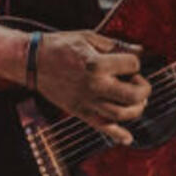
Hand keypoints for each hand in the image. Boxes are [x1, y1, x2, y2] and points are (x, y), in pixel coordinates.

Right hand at [34, 30, 150, 144]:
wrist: (31, 61)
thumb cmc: (59, 46)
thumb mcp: (89, 38)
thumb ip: (117, 45)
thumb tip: (140, 50)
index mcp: (97, 64)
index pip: (133, 66)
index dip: (136, 62)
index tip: (130, 61)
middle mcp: (94, 85)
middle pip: (133, 95)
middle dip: (144, 90)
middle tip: (141, 84)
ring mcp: (86, 101)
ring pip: (122, 114)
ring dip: (136, 109)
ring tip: (137, 101)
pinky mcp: (79, 111)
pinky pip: (101, 127)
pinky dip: (117, 134)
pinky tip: (128, 137)